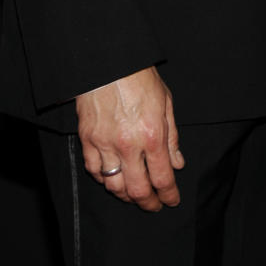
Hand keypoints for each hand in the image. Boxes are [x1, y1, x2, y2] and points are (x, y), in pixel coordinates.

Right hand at [76, 66, 184, 210]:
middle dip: (148, 203)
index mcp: (152, 134)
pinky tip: (112, 178)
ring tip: (134, 195)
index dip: (169, 194)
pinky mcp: (87, 138)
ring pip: (114, 185)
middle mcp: (128, 144)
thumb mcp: (166, 102)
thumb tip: (177, 163)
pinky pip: (94, 170)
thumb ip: (172, 136)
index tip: (172, 200)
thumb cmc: (140, 77)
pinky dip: (104, 179)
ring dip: (126, 195)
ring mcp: (105, 143)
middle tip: (154, 205)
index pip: (162, 178)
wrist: (110, 60)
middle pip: (138, 190)